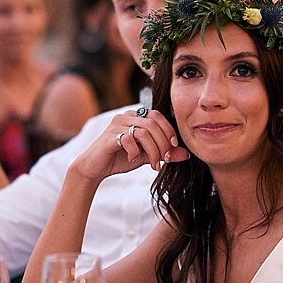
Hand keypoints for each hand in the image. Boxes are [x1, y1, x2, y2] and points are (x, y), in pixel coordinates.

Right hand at [72, 107, 186, 184]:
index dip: (168, 130)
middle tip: (164, 160)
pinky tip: (133, 160)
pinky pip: (129, 140)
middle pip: (153, 123)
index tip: (172, 148)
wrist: (96, 167)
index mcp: (134, 117)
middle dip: (163, 144)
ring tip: (153, 165)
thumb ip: (164, 153)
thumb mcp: (147, 156)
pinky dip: (136, 152)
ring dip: (153, 151)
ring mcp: (116, 124)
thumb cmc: (120, 158)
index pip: (157, 115)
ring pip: (143, 132)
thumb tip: (186, 154)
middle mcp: (125, 116)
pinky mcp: (110, 135)